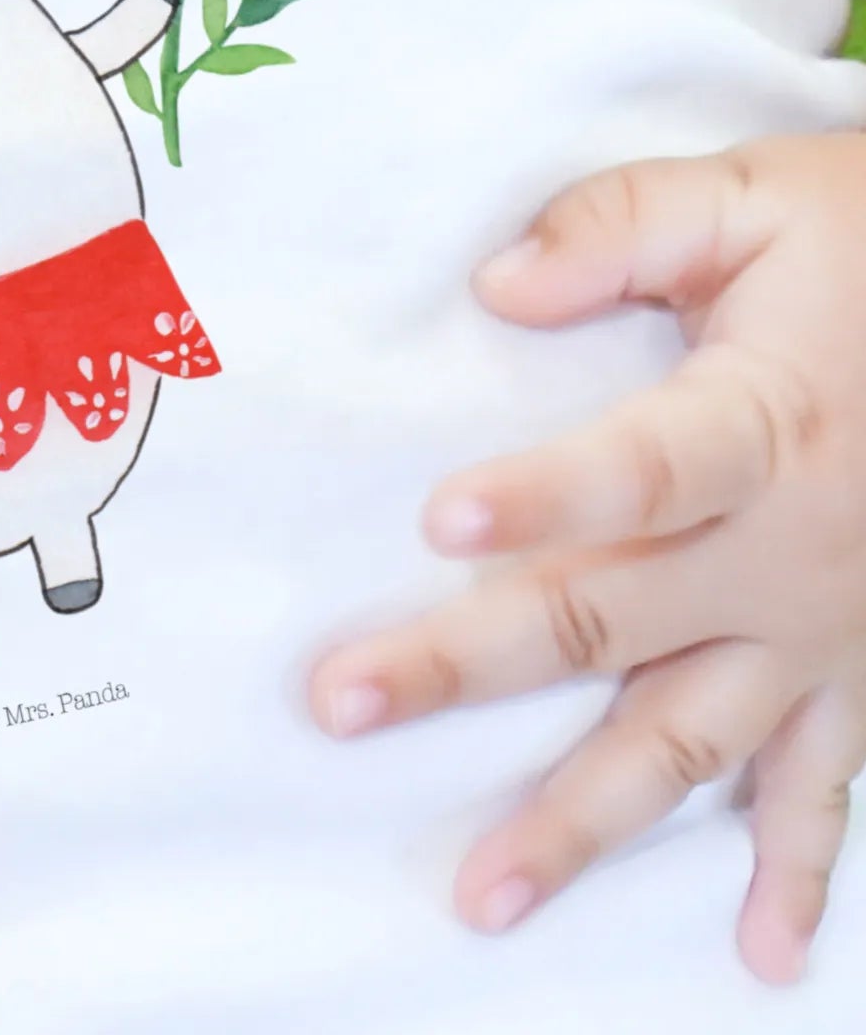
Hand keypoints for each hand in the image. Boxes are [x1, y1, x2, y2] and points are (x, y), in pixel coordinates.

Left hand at [309, 135, 865, 985]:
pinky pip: (829, 785)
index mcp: (764, 422)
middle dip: (467, 665)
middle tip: (341, 705)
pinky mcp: (859, 667)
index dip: (547, 496)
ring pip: (693, 741)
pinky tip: (758, 957)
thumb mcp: (753, 198)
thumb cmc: (864, 242)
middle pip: (613, 618)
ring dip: (587, 821)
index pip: (643, 469)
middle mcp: (792, 549)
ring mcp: (827, 627)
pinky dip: (795, 873)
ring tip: (486, 893)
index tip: (439, 521)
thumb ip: (621, 226)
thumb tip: (497, 285)